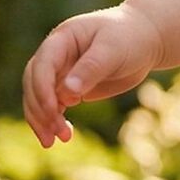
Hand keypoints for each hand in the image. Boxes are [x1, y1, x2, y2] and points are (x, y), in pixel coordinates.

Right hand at [22, 3, 164, 148]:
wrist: (145, 40)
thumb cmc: (130, 38)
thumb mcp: (113, 50)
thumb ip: (91, 68)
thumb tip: (67, 92)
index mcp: (62, 39)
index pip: (42, 64)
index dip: (43, 88)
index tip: (53, 109)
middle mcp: (56, 56)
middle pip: (34, 83)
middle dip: (40, 109)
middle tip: (55, 132)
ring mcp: (61, 72)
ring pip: (39, 97)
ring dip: (43, 119)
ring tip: (54, 141)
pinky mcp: (70, 88)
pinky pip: (54, 105)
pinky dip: (54, 120)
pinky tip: (64, 135)